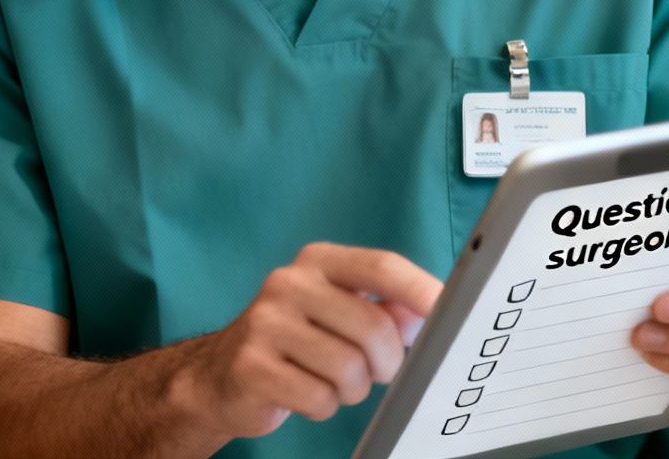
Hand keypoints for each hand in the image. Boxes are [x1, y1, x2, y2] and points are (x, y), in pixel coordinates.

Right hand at [174, 242, 442, 437]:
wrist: (219, 374)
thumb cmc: (294, 341)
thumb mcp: (337, 313)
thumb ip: (383, 308)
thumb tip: (424, 313)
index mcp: (317, 262)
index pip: (381, 267)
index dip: (420, 291)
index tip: (449, 313)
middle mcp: (288, 283)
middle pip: (373, 326)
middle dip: (387, 362)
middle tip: (378, 372)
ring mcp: (265, 323)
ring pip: (348, 368)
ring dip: (352, 389)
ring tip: (332, 382)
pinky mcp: (252, 365)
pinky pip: (318, 397)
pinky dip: (323, 406)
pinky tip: (305, 394)